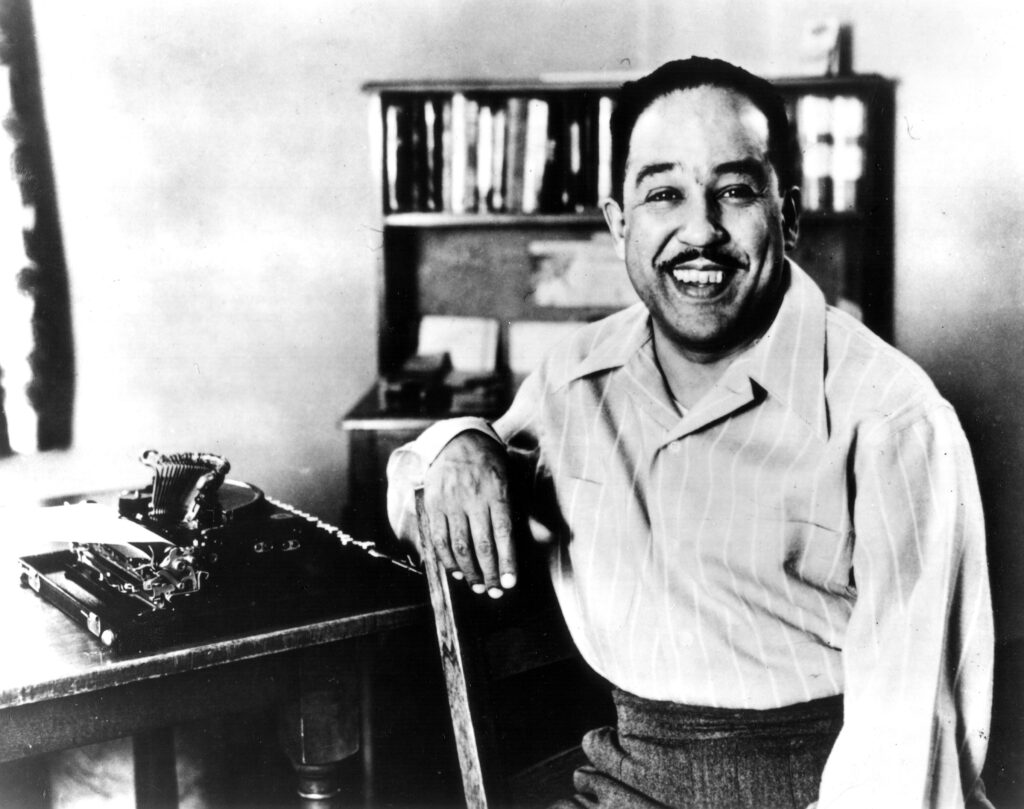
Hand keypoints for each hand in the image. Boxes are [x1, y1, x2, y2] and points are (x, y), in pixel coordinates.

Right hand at [420, 431, 516, 596]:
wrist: (456, 440)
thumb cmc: (491, 463)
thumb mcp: (512, 479)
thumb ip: (525, 510)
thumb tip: (546, 538)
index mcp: (497, 491)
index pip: (504, 534)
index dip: (507, 561)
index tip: (511, 583)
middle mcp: (472, 498)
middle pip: (482, 545)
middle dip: (490, 574)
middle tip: (496, 592)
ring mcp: (450, 502)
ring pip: (459, 546)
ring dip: (469, 572)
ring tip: (478, 586)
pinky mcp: (432, 505)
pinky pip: (438, 539)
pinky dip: (447, 560)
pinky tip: (456, 571)